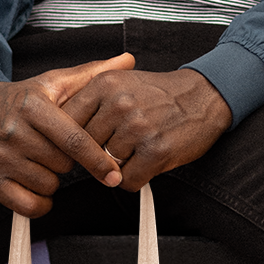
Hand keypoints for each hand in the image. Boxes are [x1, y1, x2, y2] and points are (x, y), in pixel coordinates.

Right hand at [0, 53, 135, 216]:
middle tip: (58, 150)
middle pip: (62, 164)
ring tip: (42, 162)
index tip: (114, 173)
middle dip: (69, 163)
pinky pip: (27, 205)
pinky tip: (37, 186)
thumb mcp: (52, 83)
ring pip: (47, 185)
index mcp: (32, 106)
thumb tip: (129, 60)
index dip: (96, 159)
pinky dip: (39, 202)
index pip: (72, 139)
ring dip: (52, 180)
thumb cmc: (20, 100)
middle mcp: (13, 131)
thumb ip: (92, 74)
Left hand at [56, 66, 230, 187]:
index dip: (70, 139)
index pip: (67, 122)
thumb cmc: (160, 93)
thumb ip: (90, 101)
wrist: (204, 95)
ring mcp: (138, 128)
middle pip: (85, 147)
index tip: (76, 147)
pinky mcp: (156, 151)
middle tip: (113, 150)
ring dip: (118, 167)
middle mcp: (119, 104)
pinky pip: (128, 180)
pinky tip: (146, 164)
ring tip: (136, 151)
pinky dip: (134, 179)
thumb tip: (59, 127)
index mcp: (105, 85)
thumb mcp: (121, 82)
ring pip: (107, 166)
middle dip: (96, 154)